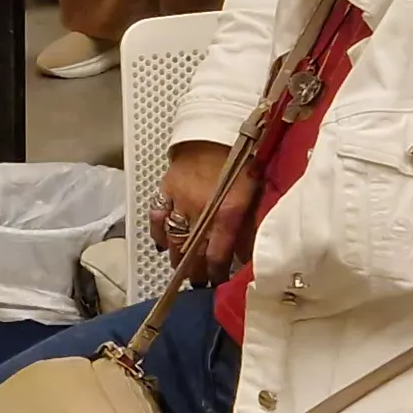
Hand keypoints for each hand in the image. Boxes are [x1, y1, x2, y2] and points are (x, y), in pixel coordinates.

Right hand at [152, 142, 243, 281]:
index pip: (216, 255)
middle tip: (196, 283)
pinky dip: (158, 231)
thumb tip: (249, 255)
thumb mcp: (255, 194)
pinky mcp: (166, 189)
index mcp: (226, 213)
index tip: (217, 283)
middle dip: (193, 271)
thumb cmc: (244, 161)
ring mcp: (180, 200)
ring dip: (177, 256)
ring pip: (174, 237)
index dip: (215, 273)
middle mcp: (200, 211)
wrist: (219, 130)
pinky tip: (161, 243)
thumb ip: (250, 225)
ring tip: (180, 270)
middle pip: (192, 251)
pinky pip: (158, 215)